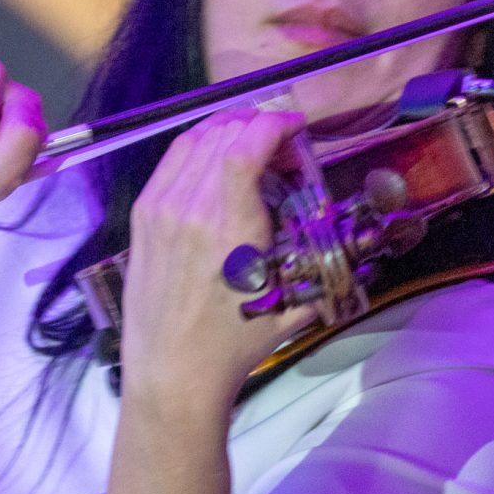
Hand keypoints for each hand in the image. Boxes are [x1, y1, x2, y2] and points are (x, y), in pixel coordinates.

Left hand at [118, 107, 315, 415]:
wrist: (173, 371)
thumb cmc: (235, 342)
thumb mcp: (293, 301)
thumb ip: (323, 258)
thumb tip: (350, 230)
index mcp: (230, 229)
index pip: (245, 146)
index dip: (275, 122)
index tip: (296, 125)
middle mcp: (191, 210)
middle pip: (223, 134)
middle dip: (259, 126)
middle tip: (282, 148)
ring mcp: (161, 209)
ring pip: (195, 140)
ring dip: (229, 131)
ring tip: (253, 147)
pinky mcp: (143, 216)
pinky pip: (172, 159)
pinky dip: (199, 146)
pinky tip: (217, 160)